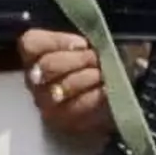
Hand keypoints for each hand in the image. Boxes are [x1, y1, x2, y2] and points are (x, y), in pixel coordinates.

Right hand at [18, 27, 115, 143]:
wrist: (125, 87)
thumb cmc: (103, 59)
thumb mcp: (92, 38)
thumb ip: (83, 32)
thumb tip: (86, 41)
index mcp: (37, 54)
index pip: (30, 43)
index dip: (57, 41)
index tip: (82, 43)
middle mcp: (36, 80)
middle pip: (47, 66)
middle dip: (77, 60)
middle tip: (96, 58)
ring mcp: (48, 104)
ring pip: (61, 87)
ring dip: (87, 77)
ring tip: (103, 74)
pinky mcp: (65, 123)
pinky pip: (77, 107)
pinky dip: (95, 96)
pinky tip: (106, 90)